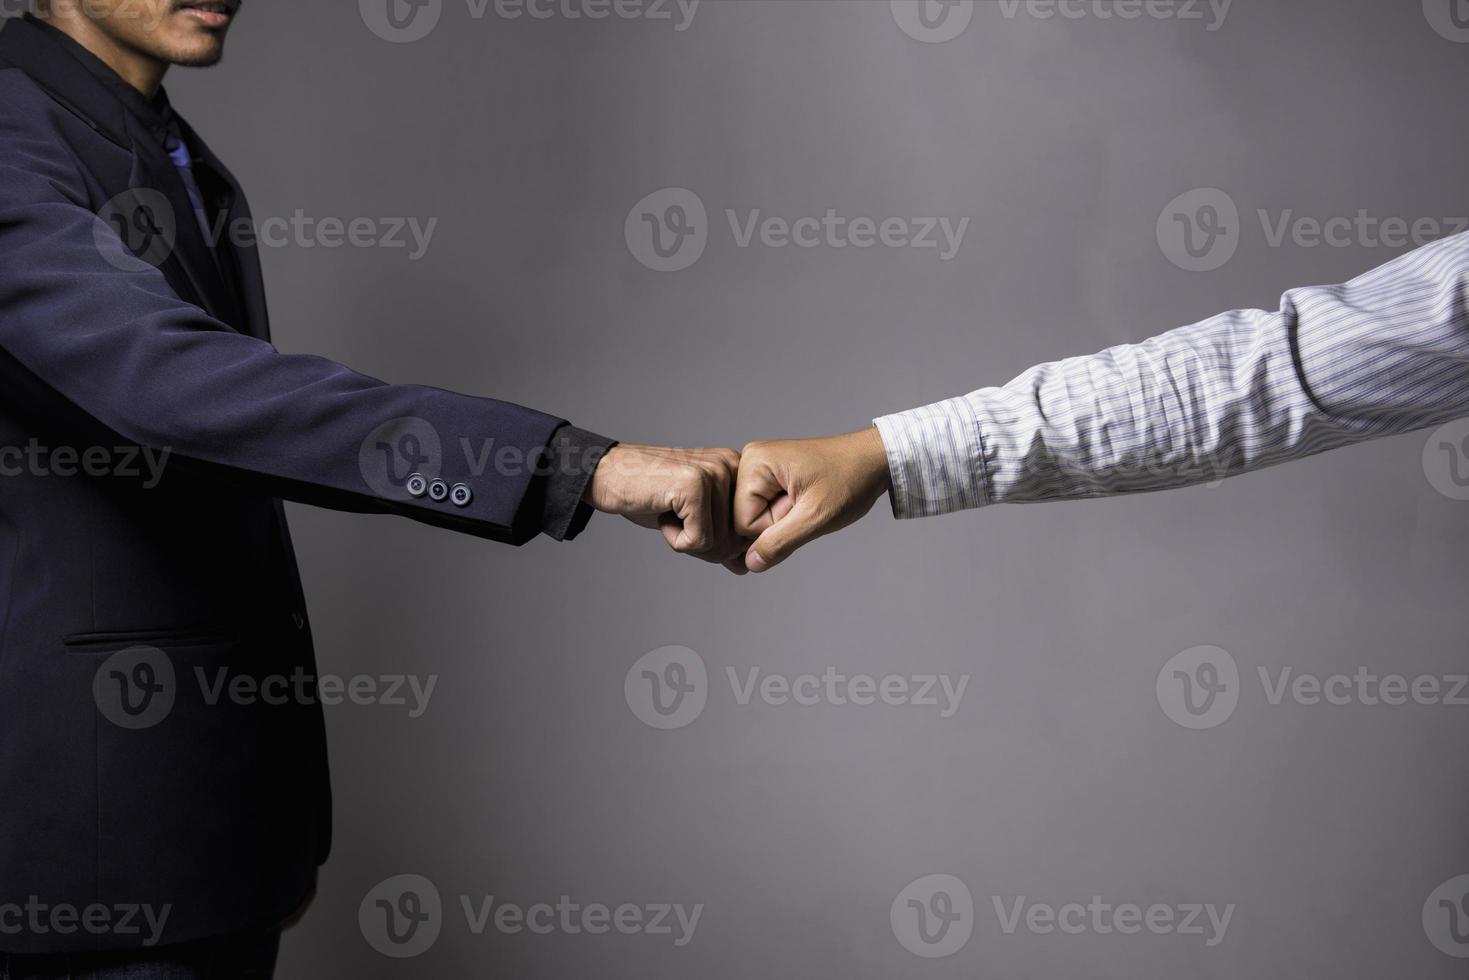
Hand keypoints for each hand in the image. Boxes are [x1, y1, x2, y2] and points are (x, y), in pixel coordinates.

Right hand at [584, 444, 749, 572]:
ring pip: (719, 544)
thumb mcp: (691, 519)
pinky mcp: (695, 486)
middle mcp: (732, 466)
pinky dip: (675, 539)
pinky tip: (662, 513)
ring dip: (686, 540)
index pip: (748, 533)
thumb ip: (720, 539)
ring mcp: (714, 473)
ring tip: (668, 511)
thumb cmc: (648, 494)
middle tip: (675, 516)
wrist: (605, 474)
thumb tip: (745, 567)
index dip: (716, 542)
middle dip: (702, 544)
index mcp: (739, 471)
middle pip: (736, 541)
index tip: (689, 517)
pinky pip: (699, 541)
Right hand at [734, 427, 891, 572]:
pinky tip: (800, 504)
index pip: (741, 523)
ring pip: (753, 518)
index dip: (774, 529)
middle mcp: (749, 461)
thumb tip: (750, 564)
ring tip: (806, 502)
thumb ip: (780, 543)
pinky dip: (782, 515)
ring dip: (780, 522)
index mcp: (755, 463)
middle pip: (742, 520)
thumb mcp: (816, 516)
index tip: (802, 509)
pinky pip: (763, 510)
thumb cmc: (850, 479)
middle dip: (775, 525)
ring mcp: (758, 468)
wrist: (873, 459)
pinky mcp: (768, 476)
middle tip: (805, 506)